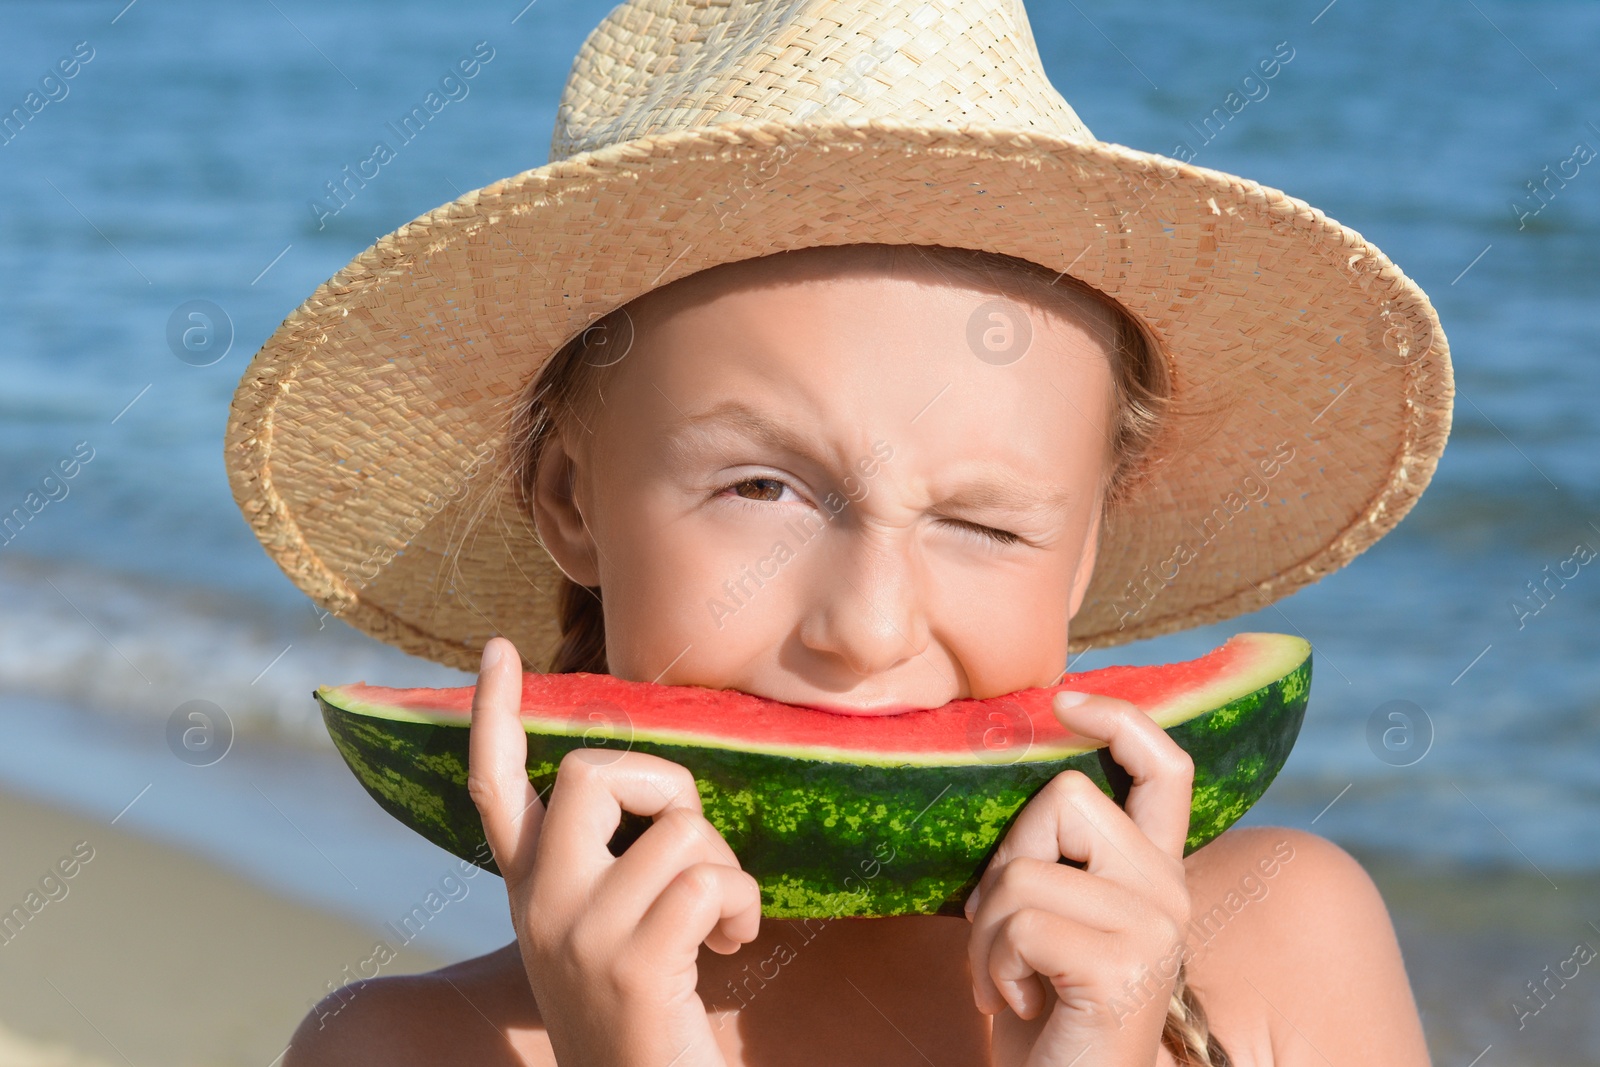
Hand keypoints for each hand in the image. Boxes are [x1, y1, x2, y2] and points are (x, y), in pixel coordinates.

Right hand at [468, 637, 760, 1066]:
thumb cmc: (641, 1015)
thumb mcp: (601, 932)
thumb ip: (607, 865)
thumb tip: (663, 793)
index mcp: (529, 891)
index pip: (494, 785)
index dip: (494, 714)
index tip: (498, 649)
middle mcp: (540, 904)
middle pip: (597, 772)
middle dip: (668, 785)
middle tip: (693, 843)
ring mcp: (580, 932)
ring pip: (679, 828)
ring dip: (727, 867)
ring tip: (723, 923)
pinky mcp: (633, 963)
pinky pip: (711, 880)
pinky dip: (744, 906)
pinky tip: (733, 946)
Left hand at [965, 691, 1193, 1066]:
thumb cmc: (1040, 1013)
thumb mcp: (1044, 917)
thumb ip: (1049, 855)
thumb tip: (1012, 766)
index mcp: (1152, 874)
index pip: (1165, 767)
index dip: (1119, 717)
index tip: (1065, 699)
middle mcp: (1168, 893)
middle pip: (1063, 799)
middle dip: (1006, 861)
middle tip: (1007, 938)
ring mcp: (1155, 930)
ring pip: (1026, 866)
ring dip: (987, 931)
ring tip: (1010, 980)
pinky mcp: (1126, 969)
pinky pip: (1019, 922)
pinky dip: (992, 967)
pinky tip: (1019, 1005)